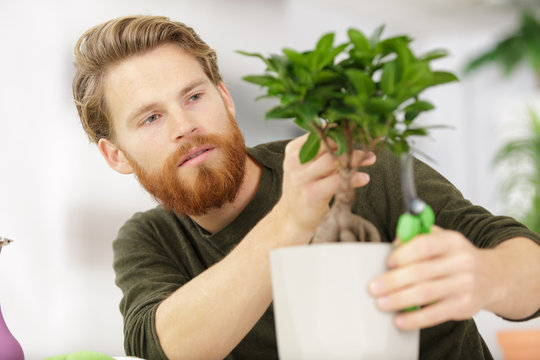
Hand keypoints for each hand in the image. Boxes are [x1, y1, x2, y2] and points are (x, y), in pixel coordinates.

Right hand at [274, 133, 374, 238]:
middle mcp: (294, 163)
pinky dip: (354, 178)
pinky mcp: (311, 194)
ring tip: (370, 160)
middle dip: (350, 146)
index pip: (319, 135)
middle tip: (367, 149)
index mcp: (293, 151)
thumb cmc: (303, 191)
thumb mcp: (305, 166)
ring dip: (355, 159)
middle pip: (327, 146)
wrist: (292, 220)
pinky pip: (337, 180)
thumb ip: (320, 152)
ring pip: (334, 161)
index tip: (355, 135)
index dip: (339, 133)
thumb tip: (345, 134)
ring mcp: (302, 179)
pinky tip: (364, 178)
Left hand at [369, 226, 500, 329]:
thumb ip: (418, 238)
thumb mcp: (442, 240)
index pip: (425, 245)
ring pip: (426, 293)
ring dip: (399, 300)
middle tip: (374, 287)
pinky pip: (435, 314)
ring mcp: (465, 285)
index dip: (403, 254)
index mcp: (452, 241)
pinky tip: (400, 320)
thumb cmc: (456, 257)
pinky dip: (415, 319)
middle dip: (394, 281)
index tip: (387, 263)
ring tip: (382, 303)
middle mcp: (461, 261)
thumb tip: (394, 244)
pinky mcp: (465, 306)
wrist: (494, 277)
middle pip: (421, 272)